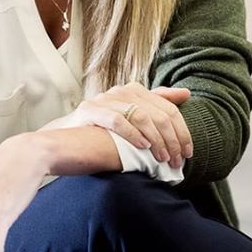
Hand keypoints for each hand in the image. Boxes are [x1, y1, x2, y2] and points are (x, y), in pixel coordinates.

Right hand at [44, 82, 192, 167]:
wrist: (63, 141)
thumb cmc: (101, 132)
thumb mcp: (132, 118)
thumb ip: (157, 105)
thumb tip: (186, 94)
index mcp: (133, 91)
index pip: (168, 107)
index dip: (182, 131)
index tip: (188, 152)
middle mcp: (120, 91)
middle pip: (158, 112)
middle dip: (172, 139)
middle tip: (177, 160)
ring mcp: (104, 99)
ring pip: (141, 115)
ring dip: (156, 140)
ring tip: (162, 158)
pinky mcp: (89, 110)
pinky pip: (117, 120)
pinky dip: (133, 134)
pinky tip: (143, 148)